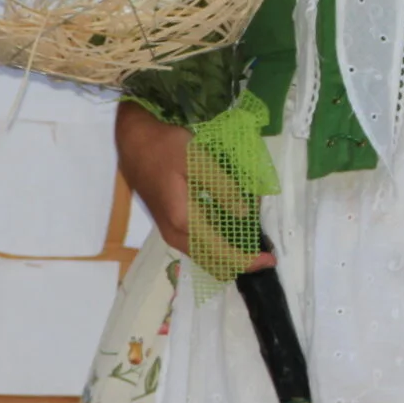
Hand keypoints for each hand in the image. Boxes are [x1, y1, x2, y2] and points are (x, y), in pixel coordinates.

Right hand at [114, 102, 272, 271]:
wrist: (133, 141)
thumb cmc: (164, 147)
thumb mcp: (197, 160)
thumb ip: (222, 187)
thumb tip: (246, 213)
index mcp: (183, 220)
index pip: (220, 252)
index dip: (247, 259)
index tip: (270, 258)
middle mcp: (175, 233)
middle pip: (212, 261)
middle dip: (240, 260)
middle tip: (265, 250)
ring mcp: (170, 230)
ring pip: (204, 254)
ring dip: (228, 252)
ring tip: (253, 239)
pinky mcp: (169, 223)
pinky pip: (197, 243)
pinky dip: (217, 243)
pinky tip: (232, 228)